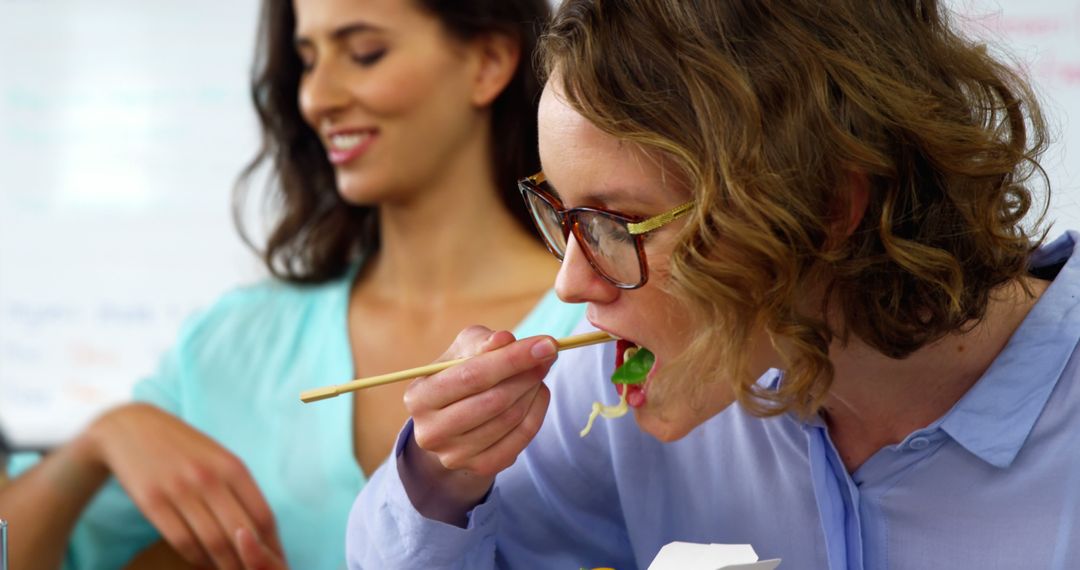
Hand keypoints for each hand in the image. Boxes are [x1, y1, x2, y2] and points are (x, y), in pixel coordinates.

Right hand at [85, 403, 284, 568]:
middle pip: (240, 533)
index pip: (263, 515)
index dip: (272, 545)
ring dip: (224, 564)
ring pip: (213, 541)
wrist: (130, 428)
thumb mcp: (218, 457)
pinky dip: (197, 558)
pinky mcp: (152, 502)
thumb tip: (260, 528)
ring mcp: (180, 490)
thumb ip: (239, 488)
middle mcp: (210, 478)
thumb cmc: (183, 447)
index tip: (276, 560)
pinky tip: (203, 562)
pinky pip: (182, 541)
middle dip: (251, 561)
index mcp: (233, 467)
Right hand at [400, 326, 558, 523]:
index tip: (546, 344)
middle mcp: (431, 432)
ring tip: (539, 371)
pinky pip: (521, 439)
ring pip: (510, 419)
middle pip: (493, 400)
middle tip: (549, 355)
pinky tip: (537, 393)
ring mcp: (455, 455)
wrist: (452, 422)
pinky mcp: (480, 467)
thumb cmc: (458, 376)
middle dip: (527, 374)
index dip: (512, 358)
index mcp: (419, 397)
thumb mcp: (462, 351)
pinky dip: (537, 412)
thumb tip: (504, 339)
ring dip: (533, 390)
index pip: (472, 376)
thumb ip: (482, 341)